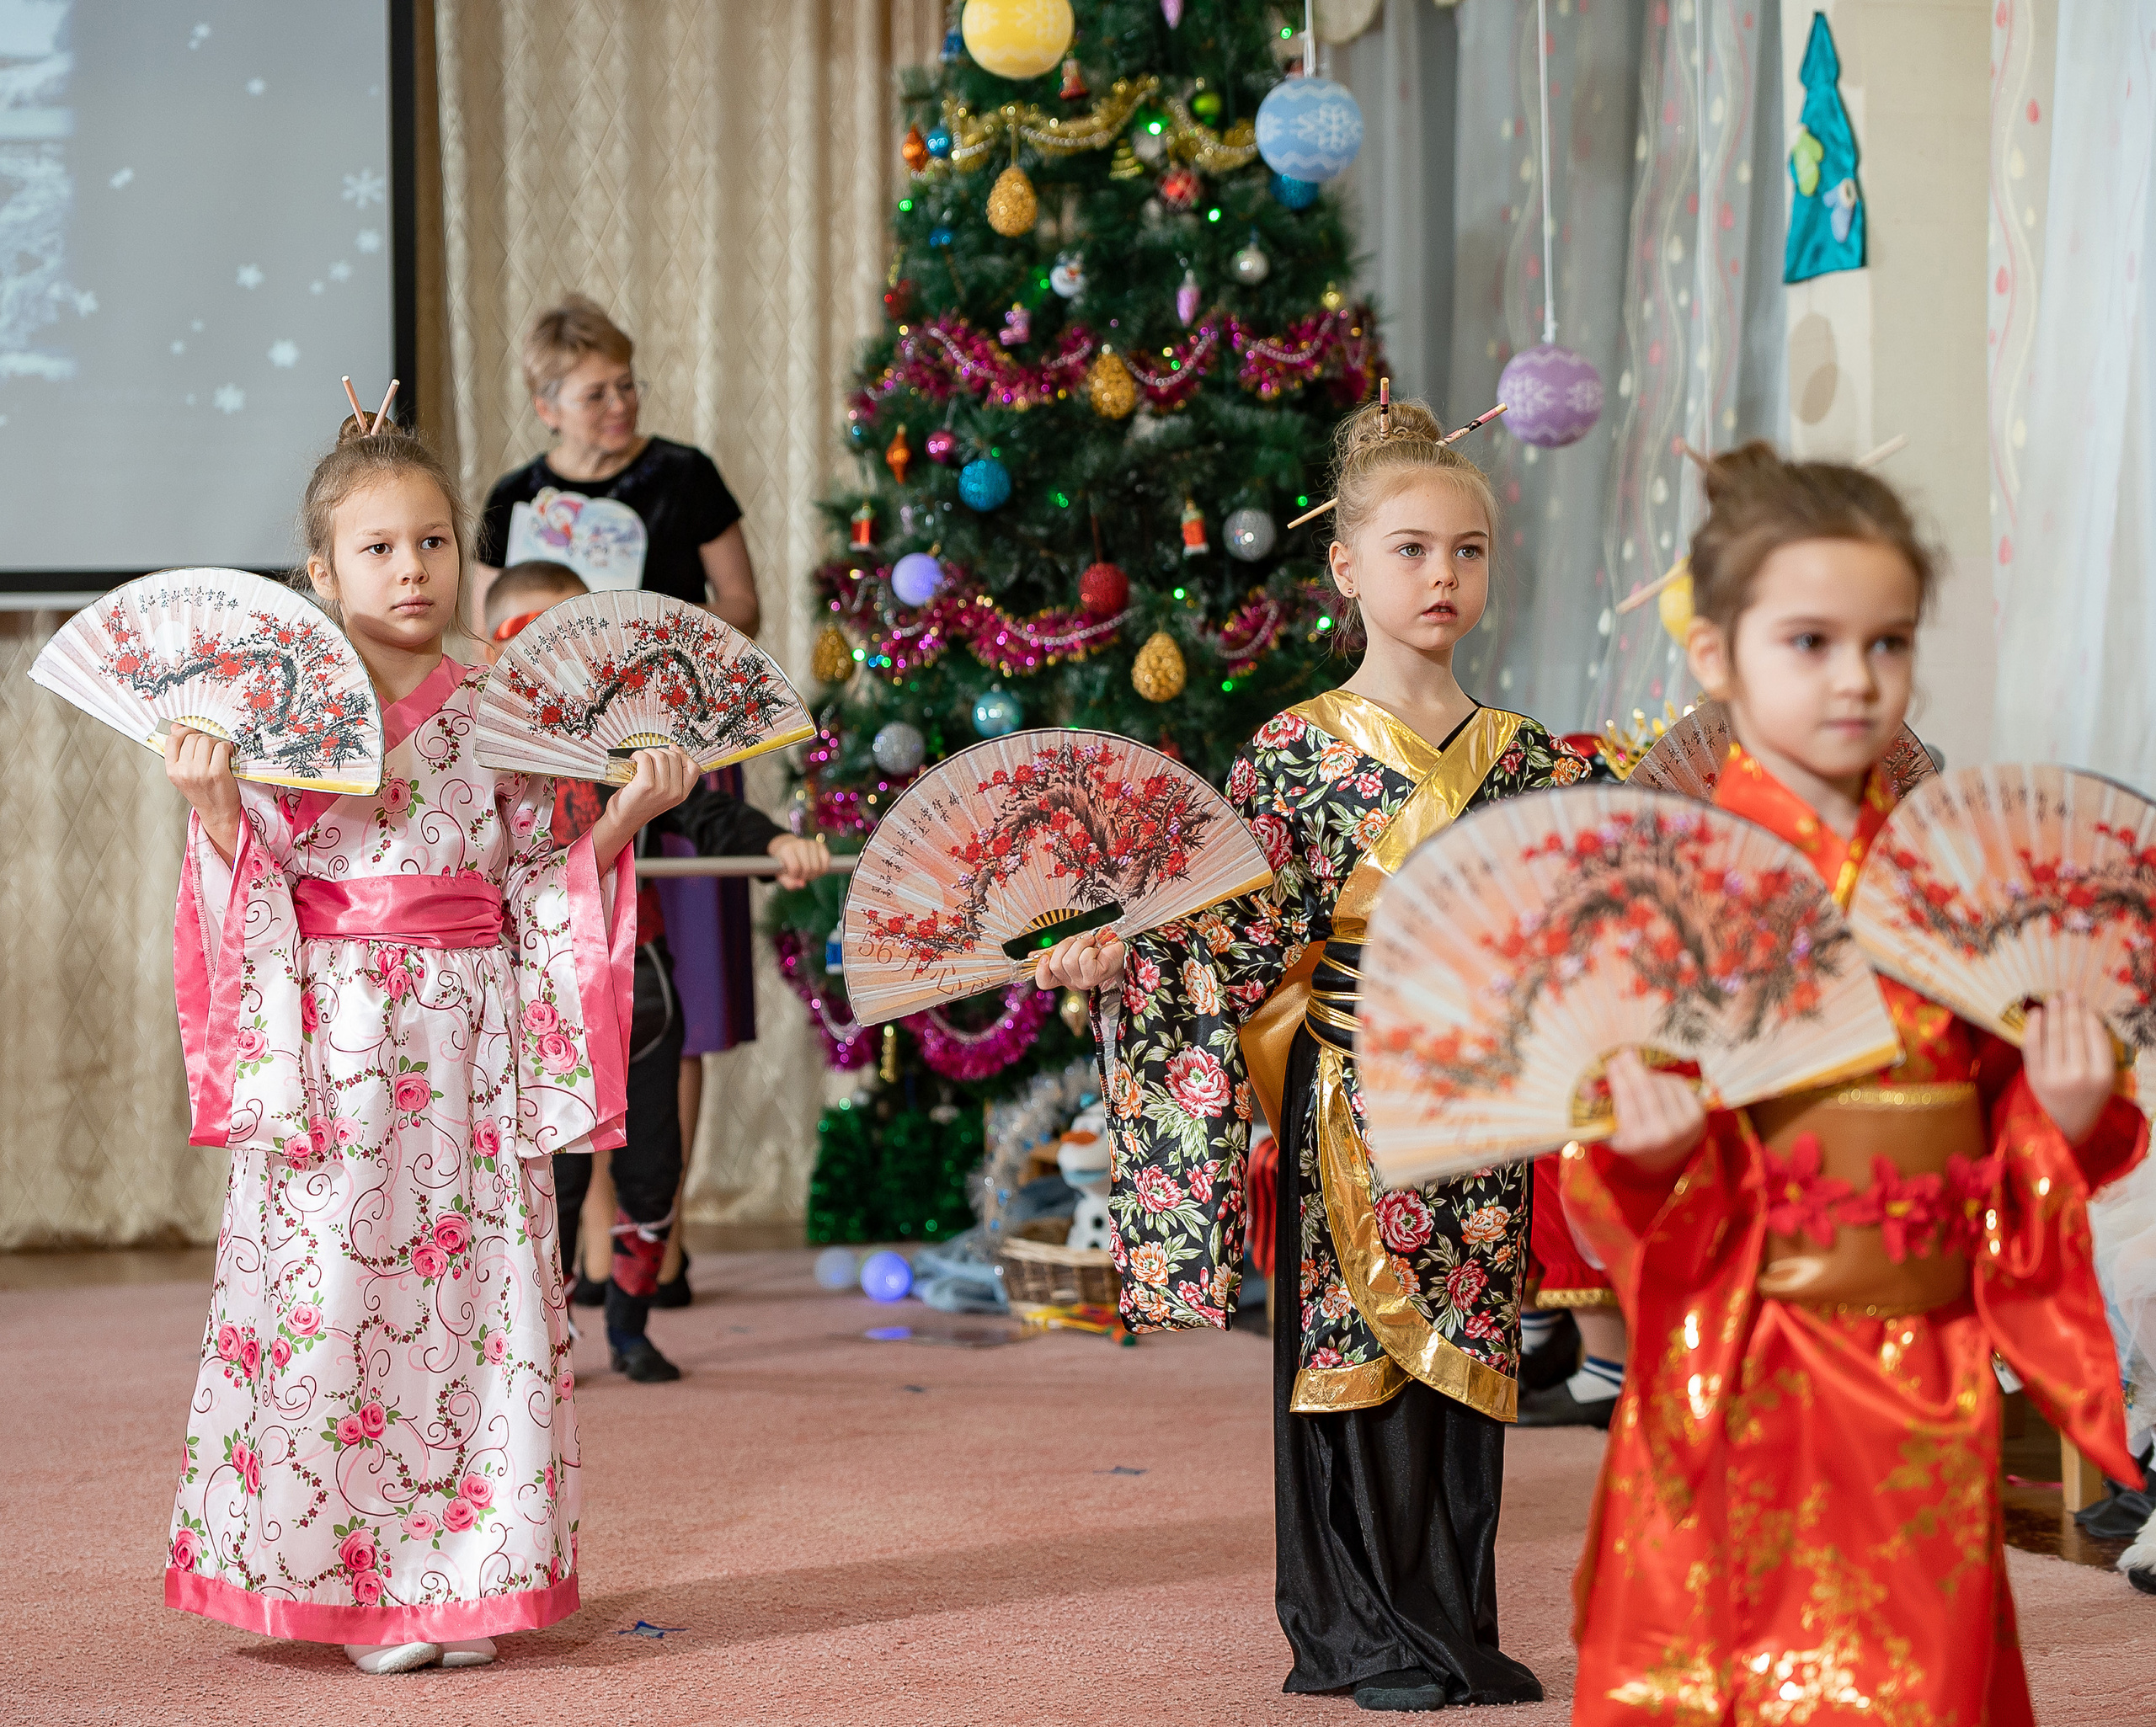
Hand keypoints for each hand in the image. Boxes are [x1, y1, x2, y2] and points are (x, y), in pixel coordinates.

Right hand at [164, 723, 240, 861]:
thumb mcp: (184, 773)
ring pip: (208, 740)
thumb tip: (176, 726)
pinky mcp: (217, 773)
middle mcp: (184, 771)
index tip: (193, 733)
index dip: (185, 731)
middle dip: (205, 739)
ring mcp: (200, 772)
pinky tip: (228, 755)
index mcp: (172, 770)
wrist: (218, 814)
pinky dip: (227, 748)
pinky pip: (221, 747)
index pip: (172, 739)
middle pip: (194, 738)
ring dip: (216, 743)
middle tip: (211, 748)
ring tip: (219, 753)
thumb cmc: (203, 792)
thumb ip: (179, 751)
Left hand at [587, 745, 699, 871]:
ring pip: (660, 756)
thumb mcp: (664, 793)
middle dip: (660, 751)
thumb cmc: (640, 803)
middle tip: (649, 756)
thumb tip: (674, 749)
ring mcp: (662, 788)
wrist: (624, 819)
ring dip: (648, 752)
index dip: (683, 755)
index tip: (672, 750)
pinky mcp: (646, 785)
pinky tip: (634, 759)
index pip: (693, 768)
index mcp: (682, 794)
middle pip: (675, 758)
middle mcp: (674, 792)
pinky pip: (645, 759)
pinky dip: (638, 755)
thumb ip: (673, 776)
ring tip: (640, 759)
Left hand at [767, 833, 829, 888]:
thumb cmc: (785, 865)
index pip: (795, 867)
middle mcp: (800, 844)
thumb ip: (789, 883)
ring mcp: (811, 843)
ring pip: (817, 867)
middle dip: (805, 877)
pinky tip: (816, 870)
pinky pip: (826, 861)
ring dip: (814, 875)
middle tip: (802, 876)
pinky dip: (822, 870)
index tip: (793, 876)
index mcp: (787, 849)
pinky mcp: (821, 845)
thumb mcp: (782, 875)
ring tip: (808, 873)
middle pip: (807, 868)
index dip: (795, 876)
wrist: (789, 849)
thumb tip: (803, 884)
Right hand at [1033, 925, 1126, 992]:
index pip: (1044, 982)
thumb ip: (1051, 952)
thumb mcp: (1068, 948)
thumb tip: (1031, 956)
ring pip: (1069, 961)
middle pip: (1055, 965)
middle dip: (1064, 946)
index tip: (1045, 956)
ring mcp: (1084, 982)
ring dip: (1079, 945)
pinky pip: (1083, 959)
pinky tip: (1095, 948)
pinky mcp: (1095, 976)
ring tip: (1088, 942)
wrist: (1116, 947)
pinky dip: (1089, 948)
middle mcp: (1072, 983)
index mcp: (1062, 977)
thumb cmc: (1093, 947)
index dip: (1040, 969)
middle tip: (1076, 940)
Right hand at [1604, 1048, 1705, 1174]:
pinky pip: (1679, 1084)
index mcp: (1636, 1141)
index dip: (1618, 1077)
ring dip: (1649, 1074)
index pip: (1626, 1100)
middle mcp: (1661, 1135)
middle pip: (1646, 1088)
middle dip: (1633, 1067)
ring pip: (1662, 1083)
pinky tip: (1658, 1082)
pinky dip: (1666, 1078)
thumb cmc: (1630, 1138)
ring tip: (1640, 1075)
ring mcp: (1683, 1125)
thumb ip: (1593, 1109)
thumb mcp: (1607, 1131)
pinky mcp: (1698, 1116)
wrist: (1665, 1156)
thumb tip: (1588, 1086)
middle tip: (1625, 1054)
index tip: (1612, 1062)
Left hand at [2024, 992, 2116, 1145]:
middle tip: (2068, 993)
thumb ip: (2098, 1055)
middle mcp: (2080, 1075)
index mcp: (2104, 1077)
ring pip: (2054, 1036)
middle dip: (2071, 1009)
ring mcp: (2055, 1076)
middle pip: (2074, 1033)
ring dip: (2053, 1014)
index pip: (2096, 1037)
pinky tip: (2036, 1014)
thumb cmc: (2085, 1101)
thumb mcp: (2103, 1082)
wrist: (2062, 1129)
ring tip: (2054, 999)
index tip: (2084, 1002)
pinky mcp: (2034, 1077)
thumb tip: (2086, 1017)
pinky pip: (2033, 1045)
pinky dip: (2033, 1027)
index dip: (2088, 1016)